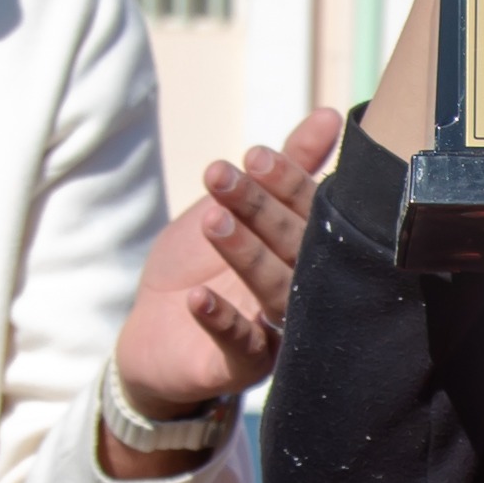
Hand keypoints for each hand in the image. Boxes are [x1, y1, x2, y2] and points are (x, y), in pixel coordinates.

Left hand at [106, 112, 337, 467]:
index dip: (286, 182)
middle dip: (261, 211)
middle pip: (293, 247)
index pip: (309, 210)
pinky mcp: (243, 366)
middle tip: (225, 180)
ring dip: (246, 256)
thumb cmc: (199, 264)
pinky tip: (198, 297)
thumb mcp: (234, 207)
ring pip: (273, 291)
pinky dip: (221, 321)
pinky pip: (239, 345)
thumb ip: (287, 166)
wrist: (154, 334)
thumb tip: (329, 115)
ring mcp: (276, 329)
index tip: (255, 156)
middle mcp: (301, 289)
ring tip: (213, 222)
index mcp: (304, 247)